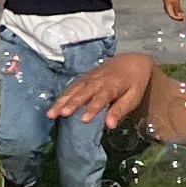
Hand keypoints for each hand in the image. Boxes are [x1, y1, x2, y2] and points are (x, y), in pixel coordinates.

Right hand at [52, 53, 166, 132]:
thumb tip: (110, 125)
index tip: (84, 120)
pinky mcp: (84, 77)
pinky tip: (54, 106)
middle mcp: (97, 81)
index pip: (100, 99)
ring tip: (51, 113)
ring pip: (73, 90)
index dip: (92, 109)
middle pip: (83, 93)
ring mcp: (89, 78)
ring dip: (62, 101)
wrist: (132, 60)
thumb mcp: (134, 96)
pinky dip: (62, 96)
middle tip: (61, 113)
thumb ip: (121, 110)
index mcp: (111, 86)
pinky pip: (71, 87)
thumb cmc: (135, 82)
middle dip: (72, 103)